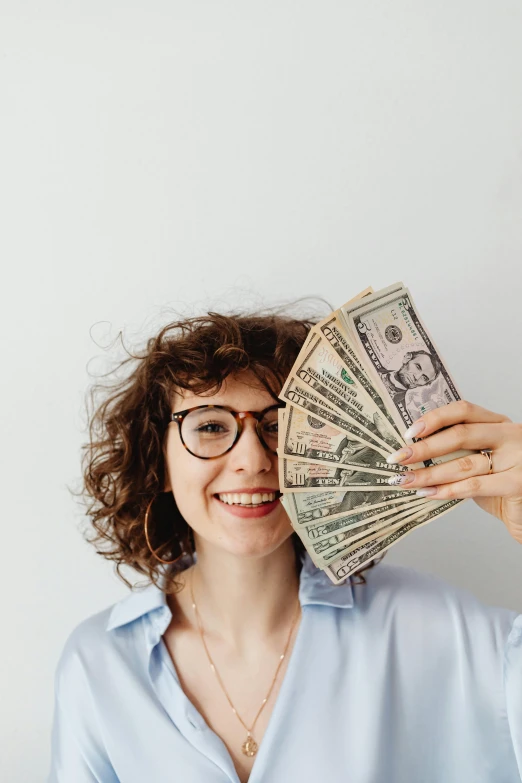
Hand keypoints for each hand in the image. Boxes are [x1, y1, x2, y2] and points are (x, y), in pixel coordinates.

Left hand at [385, 401, 521, 543]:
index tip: (409, 431)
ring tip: (406, 480)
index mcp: (499, 422)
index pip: (464, 410)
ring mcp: (517, 458)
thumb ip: (458, 450)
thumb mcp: (482, 459)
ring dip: (429, 473)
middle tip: (398, 457)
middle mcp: (511, 435)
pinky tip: (428, 493)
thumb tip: (413, 449)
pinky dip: (447, 490)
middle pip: (460, 434)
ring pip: (463, 463)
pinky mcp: (517, 483)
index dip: (434, 417)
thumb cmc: (501, 483)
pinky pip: (474, 486)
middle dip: (424, 447)